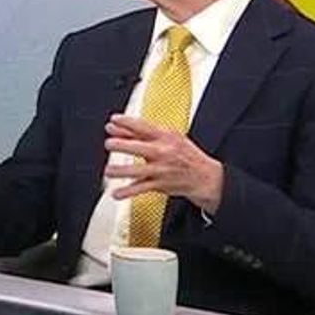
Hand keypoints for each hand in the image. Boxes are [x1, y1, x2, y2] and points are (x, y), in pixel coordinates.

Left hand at [104, 115, 224, 213]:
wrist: (206, 177)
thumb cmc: (184, 154)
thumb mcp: (167, 137)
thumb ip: (139, 132)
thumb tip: (113, 127)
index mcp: (164, 137)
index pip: (143, 126)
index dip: (126, 122)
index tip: (113, 120)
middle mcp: (162, 152)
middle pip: (139, 147)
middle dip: (122, 146)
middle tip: (109, 144)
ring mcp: (160, 170)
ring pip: (137, 170)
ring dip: (121, 171)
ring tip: (109, 171)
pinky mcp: (159, 184)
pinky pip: (141, 188)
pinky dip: (127, 192)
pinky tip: (116, 193)